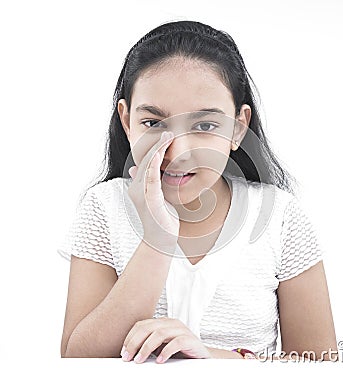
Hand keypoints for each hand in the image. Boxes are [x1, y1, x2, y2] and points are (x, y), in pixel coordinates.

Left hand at [120, 317, 211, 362]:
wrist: (202, 358)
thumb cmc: (180, 354)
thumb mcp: (160, 349)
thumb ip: (149, 347)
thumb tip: (130, 354)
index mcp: (163, 323)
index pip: (142, 325)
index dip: (130, 338)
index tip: (123, 352)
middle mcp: (171, 323)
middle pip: (148, 328)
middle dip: (134, 343)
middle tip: (127, 357)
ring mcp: (182, 330)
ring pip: (160, 333)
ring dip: (146, 348)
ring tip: (139, 360)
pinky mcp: (190, 339)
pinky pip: (177, 342)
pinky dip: (166, 351)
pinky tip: (159, 361)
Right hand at [128, 131, 179, 248]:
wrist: (161, 241)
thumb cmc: (161, 219)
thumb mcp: (156, 197)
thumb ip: (150, 183)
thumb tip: (137, 169)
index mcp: (138, 187)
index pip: (145, 162)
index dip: (154, 148)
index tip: (165, 136)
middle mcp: (136, 189)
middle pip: (145, 161)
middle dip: (156, 145)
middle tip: (167, 132)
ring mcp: (141, 195)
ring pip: (147, 167)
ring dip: (157, 150)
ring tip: (166, 137)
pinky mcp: (150, 202)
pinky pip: (151, 181)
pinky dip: (154, 166)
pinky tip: (160, 155)